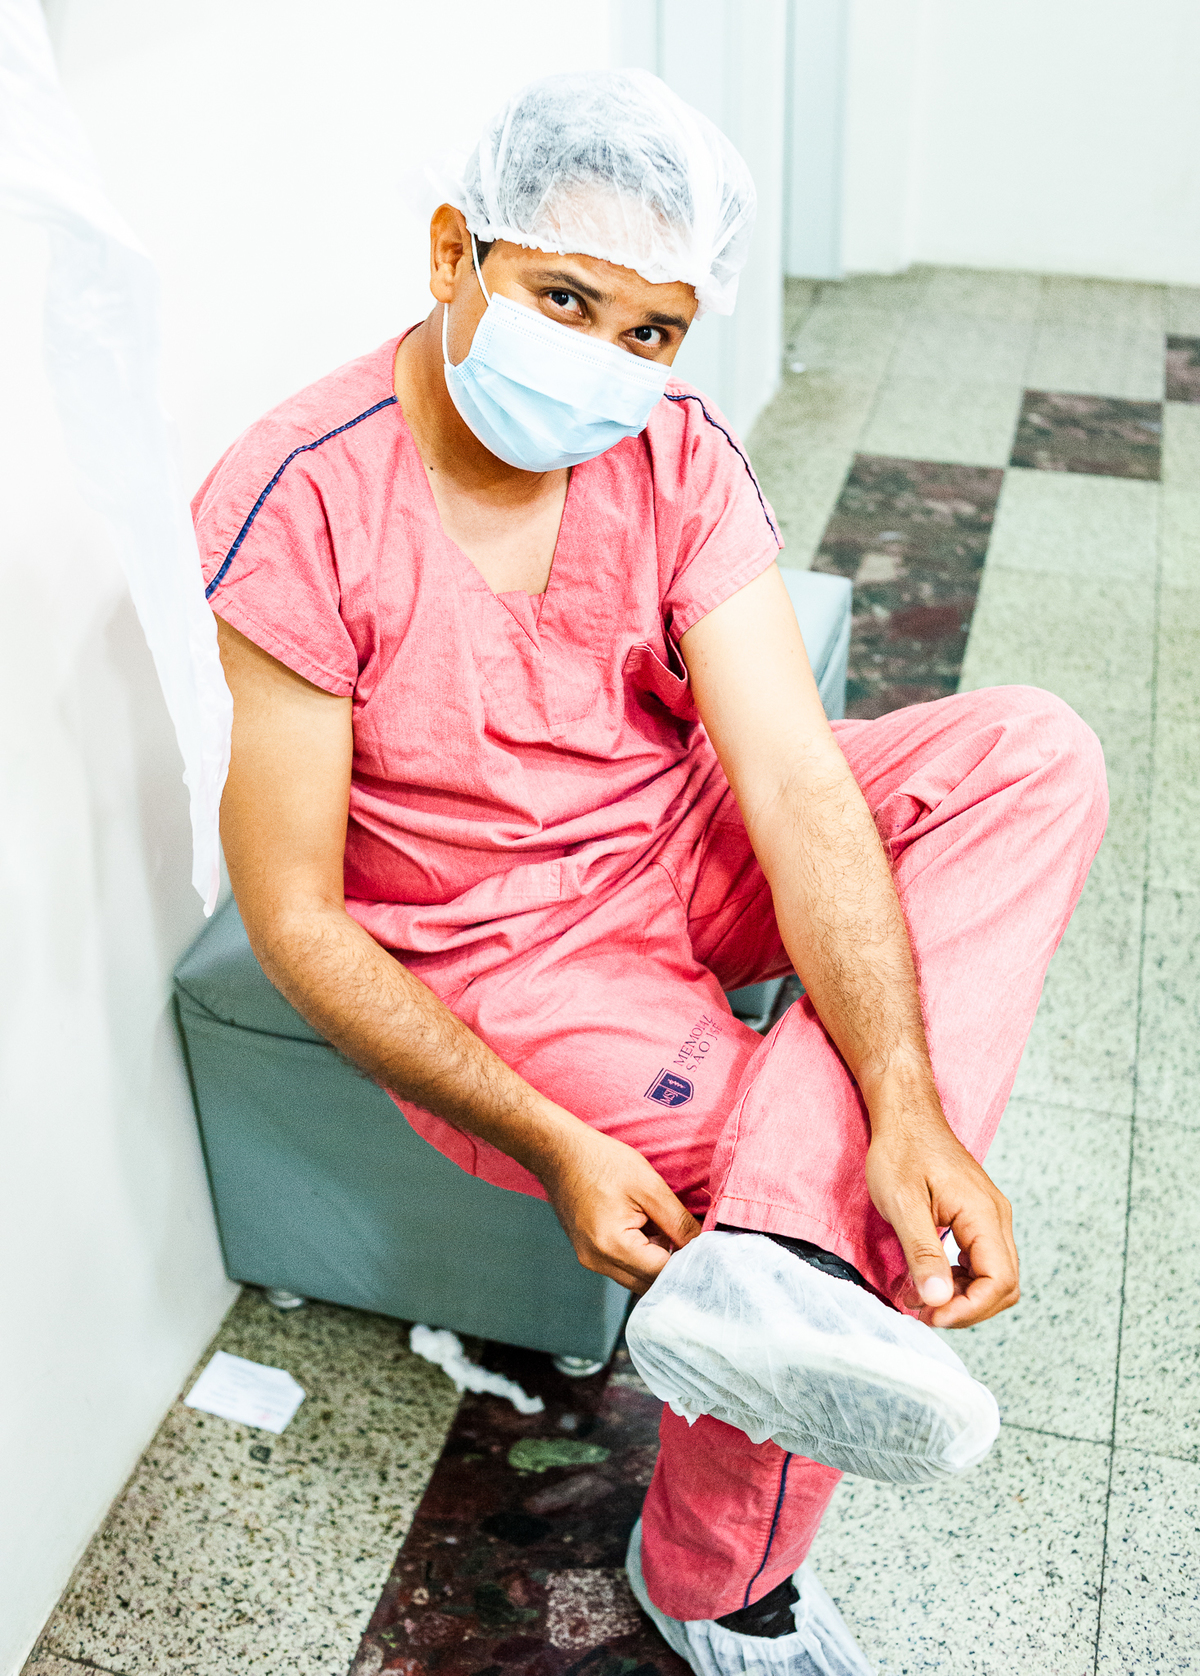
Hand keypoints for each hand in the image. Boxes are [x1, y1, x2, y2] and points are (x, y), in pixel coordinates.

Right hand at [535, 1122, 699, 1294]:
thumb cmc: (602, 1162)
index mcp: (612, 1246)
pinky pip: (624, 1267)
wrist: (560, 1152)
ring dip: (657, 1262)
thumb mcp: (649, 1186)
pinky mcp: (590, 1254)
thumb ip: (678, 1221)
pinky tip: (648, 1230)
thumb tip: (703, 1246)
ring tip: (665, 1229)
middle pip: (649, 1283)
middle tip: (691, 1240)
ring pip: (637, 1278)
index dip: (688, 1262)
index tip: (707, 1248)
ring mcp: (590, 1261)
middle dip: (674, 1265)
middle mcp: (598, 1261)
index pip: (662, 1273)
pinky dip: (642, 1256)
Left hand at [864, 1112, 1018, 1328]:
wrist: (905, 1114)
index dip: (968, 1309)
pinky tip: (927, 1277)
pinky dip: (958, 1279)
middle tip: (923, 1310)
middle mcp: (995, 1217)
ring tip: (918, 1294)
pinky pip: (981, 1261)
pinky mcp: (977, 1217)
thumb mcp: (903, 1204)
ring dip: (961, 1296)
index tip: (931, 1315)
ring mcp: (989, 1216)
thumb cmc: (901, 1150)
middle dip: (965, 1308)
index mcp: (983, 1214)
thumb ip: (922, 1253)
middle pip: (1003, 1285)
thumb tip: (939, 1300)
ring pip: (994, 1276)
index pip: (998, 1281)